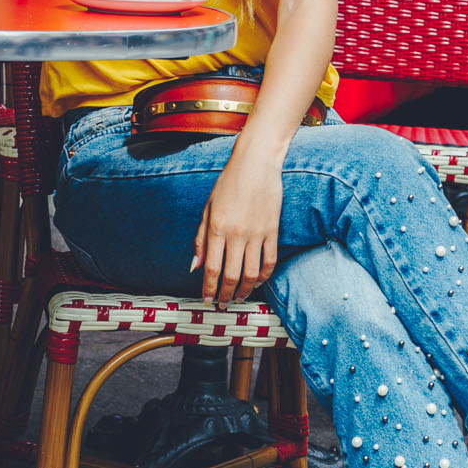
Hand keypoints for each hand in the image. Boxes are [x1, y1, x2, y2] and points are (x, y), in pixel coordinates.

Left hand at [192, 140, 284, 304]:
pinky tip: (258, 282)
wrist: (256, 163)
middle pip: (231, 275)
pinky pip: (270, 261)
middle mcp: (236, 234)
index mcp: (217, 228)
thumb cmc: (229, 182)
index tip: (207, 300)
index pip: (211, 268)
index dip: (208, 289)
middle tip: (222, 304)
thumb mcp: (208, 207)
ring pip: (252, 273)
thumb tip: (194, 265)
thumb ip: (201, 238)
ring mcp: (257, 233)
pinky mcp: (272, 230)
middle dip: (225, 295)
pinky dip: (264, 276)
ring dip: (245, 290)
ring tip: (239, 297)